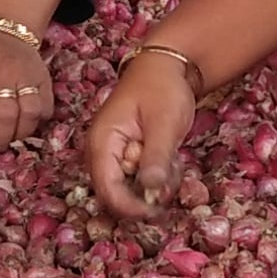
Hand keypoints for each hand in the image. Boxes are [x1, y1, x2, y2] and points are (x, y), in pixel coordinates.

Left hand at [0, 19, 52, 156]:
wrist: (2, 28)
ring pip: (29, 114)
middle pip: (5, 118)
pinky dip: (38, 121)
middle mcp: (2, 74)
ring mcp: (26, 75)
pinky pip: (47, 107)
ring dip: (19, 134)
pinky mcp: (44, 77)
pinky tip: (25, 122)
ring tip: (9, 136)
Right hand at [88, 49, 202, 220]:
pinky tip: (171, 161)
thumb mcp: (164, 123)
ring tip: (174, 164)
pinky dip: (156, 177)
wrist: (166, 66)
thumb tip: (151, 190)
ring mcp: (114, 156)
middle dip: (145, 195)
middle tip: (171, 180)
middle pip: (116, 194)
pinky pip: (138, 180)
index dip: (130, 207)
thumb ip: (156, 157)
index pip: (107, 190)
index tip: (157, 211)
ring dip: (154, 186)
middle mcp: (102, 154)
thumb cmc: (162, 89)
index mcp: (102, 143)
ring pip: (129, 190)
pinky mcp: (127, 157)